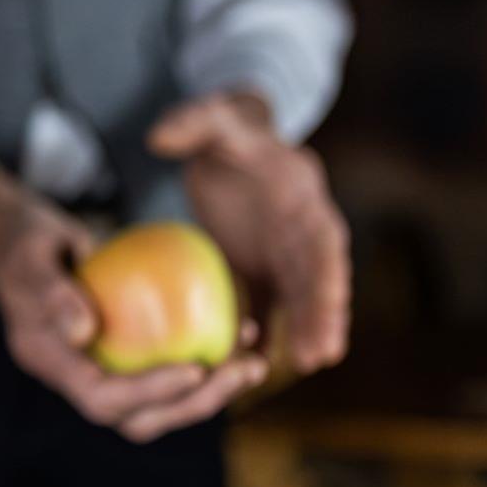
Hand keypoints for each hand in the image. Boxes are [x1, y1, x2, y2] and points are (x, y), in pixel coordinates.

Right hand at [0, 159, 266, 443]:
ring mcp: (103, 364)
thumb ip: (53, 293)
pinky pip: (169, 362)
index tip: (195, 369)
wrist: (17, 234)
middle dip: (196, 402)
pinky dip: (207, 355)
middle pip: (141, 415)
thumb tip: (85, 332)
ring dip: (213, 387)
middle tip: (245, 370)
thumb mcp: (30, 256)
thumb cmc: (20, 238)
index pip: (103, 400)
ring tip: (257, 361)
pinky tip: (243, 328)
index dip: (150, 394)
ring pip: (162, 398)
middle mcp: (79, 374)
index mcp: (52, 363)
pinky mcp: (126, 348)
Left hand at [147, 92, 350, 374]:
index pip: (323, 243)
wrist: (229, 147)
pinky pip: (260, 309)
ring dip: (298, 333)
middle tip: (319, 356)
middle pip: (319, 281)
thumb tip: (156, 136)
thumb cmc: (226, 132)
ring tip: (296, 366)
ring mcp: (284, 260)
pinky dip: (255, 335)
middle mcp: (304, 237)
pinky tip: (245, 365)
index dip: (328, 276)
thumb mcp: (214, 120)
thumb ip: (193, 123)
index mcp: (304, 201)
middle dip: (323, 317)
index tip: (329, 303)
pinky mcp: (259, 275)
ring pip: (296, 302)